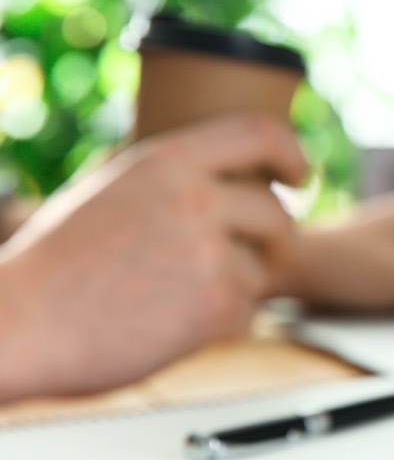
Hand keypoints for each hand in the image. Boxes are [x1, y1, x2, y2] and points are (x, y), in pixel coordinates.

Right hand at [0, 113, 307, 401]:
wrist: (19, 326)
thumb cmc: (52, 266)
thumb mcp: (104, 190)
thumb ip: (158, 175)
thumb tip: (200, 163)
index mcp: (167, 161)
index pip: (260, 133)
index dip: (291, 153)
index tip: (299, 176)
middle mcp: (196, 199)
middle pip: (276, 213)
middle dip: (272, 240)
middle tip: (251, 258)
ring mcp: (211, 252)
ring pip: (262, 268)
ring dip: (236, 287)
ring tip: (174, 298)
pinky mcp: (217, 305)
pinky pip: (248, 311)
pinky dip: (221, 323)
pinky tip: (172, 325)